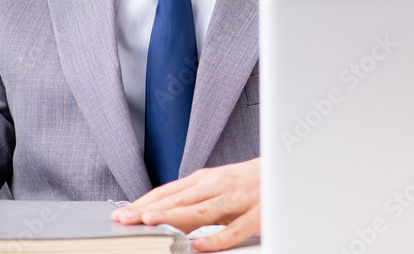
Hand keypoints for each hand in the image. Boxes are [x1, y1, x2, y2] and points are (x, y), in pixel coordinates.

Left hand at [112, 157, 259, 250]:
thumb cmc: (252, 181)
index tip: (122, 213)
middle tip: (126, 219)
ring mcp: (240, 199)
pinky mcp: (260, 213)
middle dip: (150, 210)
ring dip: (176, 216)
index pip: (169, 192)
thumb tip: (162, 211)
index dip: (144, 202)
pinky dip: (218, 238)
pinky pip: (237, 229)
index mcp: (208, 178)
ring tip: (152, 223)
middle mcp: (220, 185)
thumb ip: (195, 197)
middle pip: (180, 199)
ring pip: (204, 210)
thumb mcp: (220, 185)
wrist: (291, 169)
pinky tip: (201, 245)